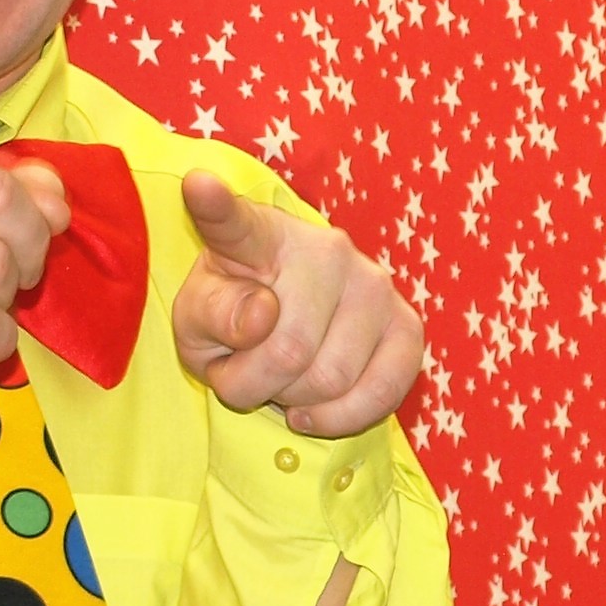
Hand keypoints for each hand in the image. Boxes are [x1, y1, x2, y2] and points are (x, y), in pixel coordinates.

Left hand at [172, 170, 425, 435]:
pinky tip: (313, 410)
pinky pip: (380, 393)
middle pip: (290, 350)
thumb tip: (264, 314)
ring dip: (296, 402)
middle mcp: (327, 249)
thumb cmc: (235, 321)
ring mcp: (374, 284)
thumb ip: (213, 315)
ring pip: (332, 380)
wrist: (288, 330)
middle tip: (246, 375)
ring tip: (282, 382)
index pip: (235, 224)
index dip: (215, 208)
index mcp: (259, 237)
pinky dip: (339, 418)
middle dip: (256, 386)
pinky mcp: (408, 325)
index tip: (197, 187)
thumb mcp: (197, 323)